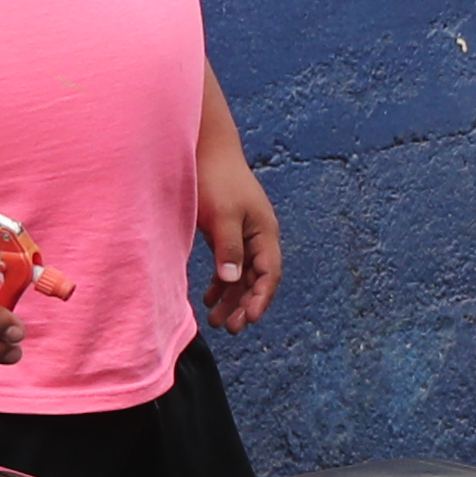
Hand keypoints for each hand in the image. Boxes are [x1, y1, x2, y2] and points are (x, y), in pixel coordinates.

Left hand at [196, 141, 284, 336]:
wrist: (206, 148)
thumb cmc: (216, 179)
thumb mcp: (222, 216)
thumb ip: (228, 248)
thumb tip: (233, 280)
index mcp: (264, 232)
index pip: (269, 273)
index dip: (261, 299)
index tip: (249, 320)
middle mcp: (258, 236)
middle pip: (257, 279)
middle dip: (246, 305)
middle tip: (231, 328)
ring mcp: (243, 234)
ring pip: (242, 274)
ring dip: (232, 298)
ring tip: (216, 321)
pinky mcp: (227, 231)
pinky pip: (229, 264)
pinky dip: (221, 282)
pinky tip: (209, 297)